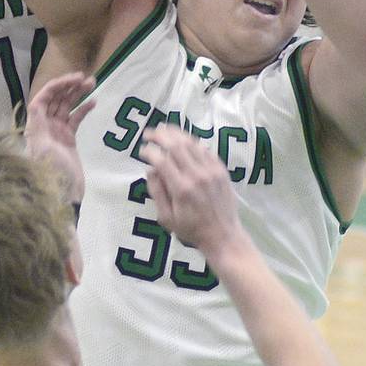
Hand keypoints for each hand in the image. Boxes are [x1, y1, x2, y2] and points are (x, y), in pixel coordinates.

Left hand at [24, 72, 94, 201]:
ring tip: (92, 83)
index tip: (72, 79)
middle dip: (68, 87)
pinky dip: (83, 109)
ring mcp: (57, 132)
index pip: (42, 99)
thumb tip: (35, 106)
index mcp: (36, 127)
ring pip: (66, 107)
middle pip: (55, 100)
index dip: (55, 87)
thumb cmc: (52, 173)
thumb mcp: (43, 149)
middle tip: (86, 78)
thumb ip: (39, 127)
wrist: (64, 195)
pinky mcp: (68, 139)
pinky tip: (93, 102)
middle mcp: (45, 127)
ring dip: (77, 94)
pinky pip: (75, 119)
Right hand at [138, 124, 243, 256]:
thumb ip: (157, 192)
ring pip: (191, 143)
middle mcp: (197, 176)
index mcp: (181, 189)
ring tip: (163, 130)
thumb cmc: (191, 229)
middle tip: (149, 133)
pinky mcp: (221, 170)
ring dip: (175, 134)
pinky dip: (192, 142)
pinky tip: (183, 140)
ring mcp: (211, 171)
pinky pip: (205, 149)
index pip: (162, 161)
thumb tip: (150, 170)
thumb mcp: (166, 218)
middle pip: (176, 146)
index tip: (142, 150)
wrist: (223, 235)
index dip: (149, 151)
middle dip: (160, 136)